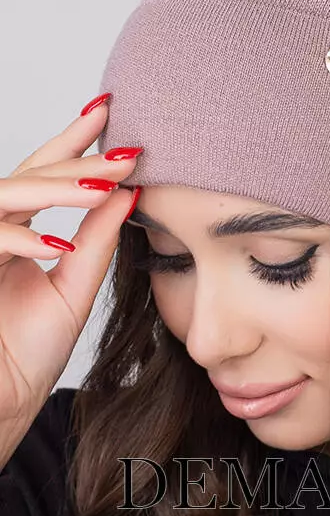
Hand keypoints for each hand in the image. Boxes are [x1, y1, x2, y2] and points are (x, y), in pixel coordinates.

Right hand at [0, 96, 139, 458]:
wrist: (1, 403)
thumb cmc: (28, 352)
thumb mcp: (74, 286)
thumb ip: (96, 240)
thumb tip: (130, 192)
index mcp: (19, 233)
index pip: (45, 175)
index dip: (74, 142)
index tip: (109, 112)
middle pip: (30, 176)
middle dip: (76, 158)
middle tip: (123, 149)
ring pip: (7, 196)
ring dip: (55, 190)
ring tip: (103, 186)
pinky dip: (18, 239)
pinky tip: (56, 245)